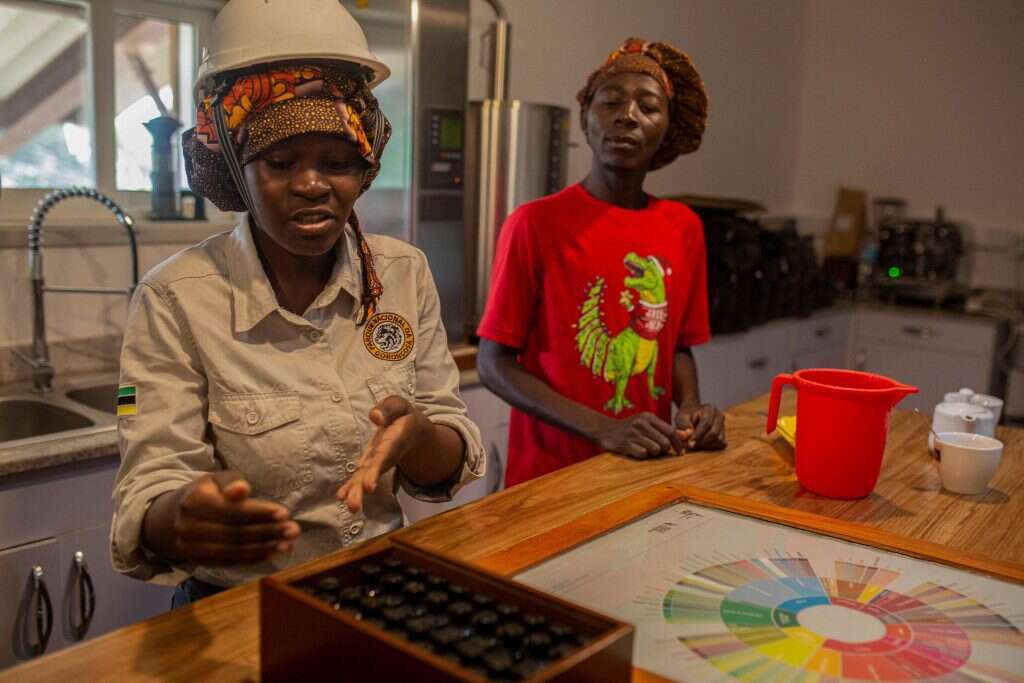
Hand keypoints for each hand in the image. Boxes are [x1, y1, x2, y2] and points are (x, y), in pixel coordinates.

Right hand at [167, 472, 298, 565]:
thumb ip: (231, 482)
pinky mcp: (198, 561)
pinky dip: (253, 558)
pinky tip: (271, 552)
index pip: (232, 511)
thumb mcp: (216, 480)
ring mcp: (191, 548)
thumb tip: (243, 489)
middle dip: (268, 532)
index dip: (259, 514)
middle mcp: (189, 527)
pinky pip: (229, 562)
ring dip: (264, 548)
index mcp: (194, 502)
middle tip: (294, 530)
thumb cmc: (207, 493)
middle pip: (235, 533)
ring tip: (287, 544)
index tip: (285, 513)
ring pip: (234, 551)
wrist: (174, 517)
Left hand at [337, 396, 428, 513]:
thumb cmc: (404, 415)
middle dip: (363, 488)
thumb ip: (388, 408)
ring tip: (351, 507)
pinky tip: (341, 496)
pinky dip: (352, 487)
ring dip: (357, 492)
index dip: (376, 471)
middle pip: (374, 473)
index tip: (369, 487)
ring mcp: (378, 462)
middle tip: (353, 505)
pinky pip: (361, 477)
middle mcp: (386, 455)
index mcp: (395, 439)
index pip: (385, 456)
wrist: (414, 431)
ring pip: (367, 478)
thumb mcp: (399, 405)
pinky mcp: (371, 464)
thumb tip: (374, 416)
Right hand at [593, 412, 686, 458]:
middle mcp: (641, 423)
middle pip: (664, 443)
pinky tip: (636, 451)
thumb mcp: (646, 423)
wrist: (605, 429)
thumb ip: (663, 429)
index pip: (671, 431)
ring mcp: (632, 433)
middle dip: (664, 450)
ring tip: (645, 449)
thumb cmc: (630, 429)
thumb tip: (684, 436)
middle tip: (658, 451)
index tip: (681, 452)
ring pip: (655, 450)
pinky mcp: (625, 444)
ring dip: (653, 454)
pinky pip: (643, 454)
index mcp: (648, 417)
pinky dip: (642, 455)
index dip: (678, 444)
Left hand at [675, 403, 726, 449]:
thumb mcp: (682, 417)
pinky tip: (702, 443)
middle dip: (701, 441)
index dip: (698, 434)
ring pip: (718, 440)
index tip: (689, 442)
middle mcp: (720, 416)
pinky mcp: (724, 434)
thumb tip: (687, 437)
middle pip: (714, 433)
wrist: (693, 415)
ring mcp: (723, 425)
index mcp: (710, 409)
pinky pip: (721, 444)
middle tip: (690, 444)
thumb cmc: (687, 416)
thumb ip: (684, 426)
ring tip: (695, 443)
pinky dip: (711, 446)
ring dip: (706, 445)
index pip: (706, 423)